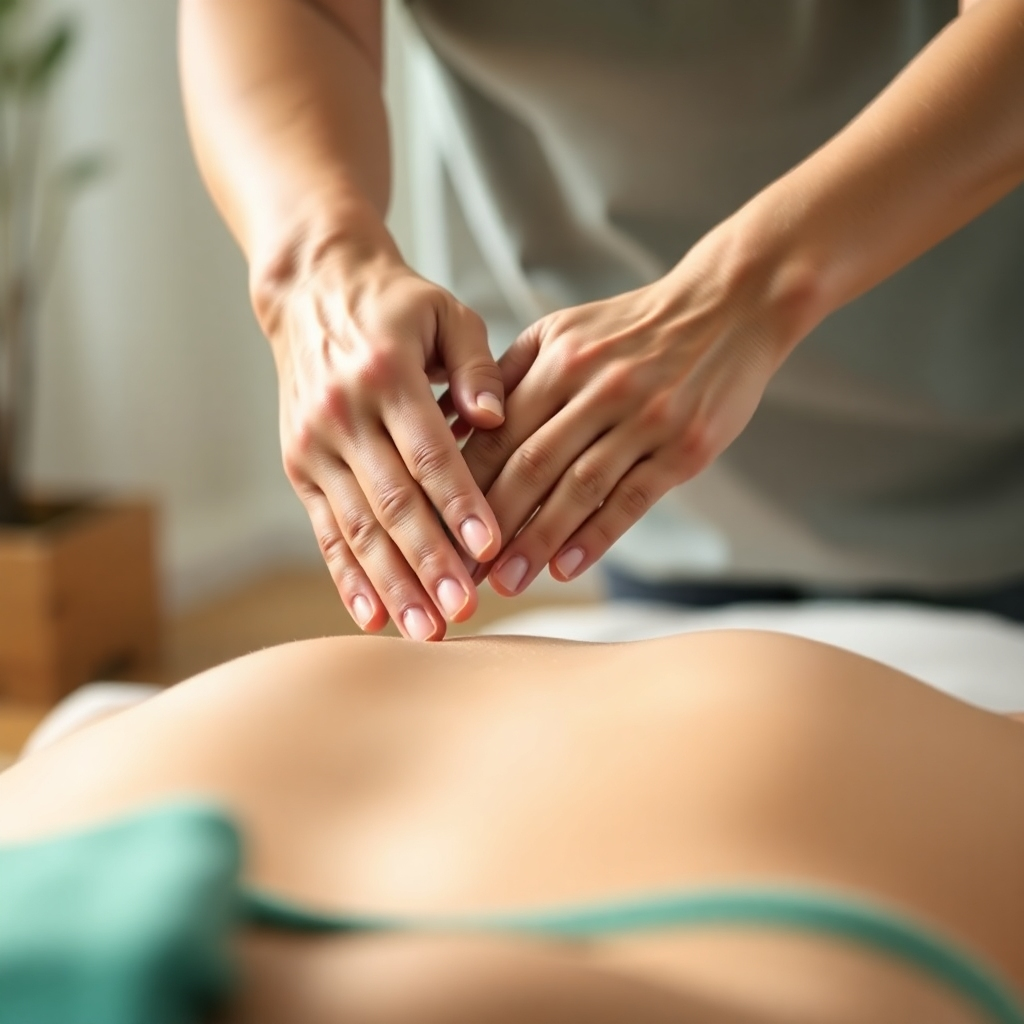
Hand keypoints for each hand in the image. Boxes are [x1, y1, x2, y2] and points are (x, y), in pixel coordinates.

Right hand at [264, 230, 505, 639]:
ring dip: (392, 583)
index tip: (491, 547)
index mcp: (387, 374)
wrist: (312, 291)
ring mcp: (315, 445)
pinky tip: (373, 615)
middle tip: (465, 609)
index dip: (459, 503)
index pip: (428, 452)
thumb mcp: (446, 312)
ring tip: (426, 629)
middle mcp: (344, 414)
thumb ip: (477, 364)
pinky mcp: (300, 466)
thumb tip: (495, 418)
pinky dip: (348, 576)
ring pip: (357, 527)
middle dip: (429, 562)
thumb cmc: (395, 306)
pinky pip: (326, 530)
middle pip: (391, 502)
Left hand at [452, 227, 809, 595]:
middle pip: (531, 465)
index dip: (461, 482)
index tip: (434, 524)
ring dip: (537, 541)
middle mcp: (598, 388)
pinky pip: (632, 499)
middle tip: (460, 569)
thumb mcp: (563, 331)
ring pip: (578, 488)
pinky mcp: (685, 447)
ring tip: (505, 582)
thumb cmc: (633, 327)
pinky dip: (596, 536)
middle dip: (489, 523)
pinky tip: (566, 566)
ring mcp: (645, 418)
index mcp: (559, 358)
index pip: (497, 431)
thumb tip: (451, 428)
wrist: (730, 305)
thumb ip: (508, 376)